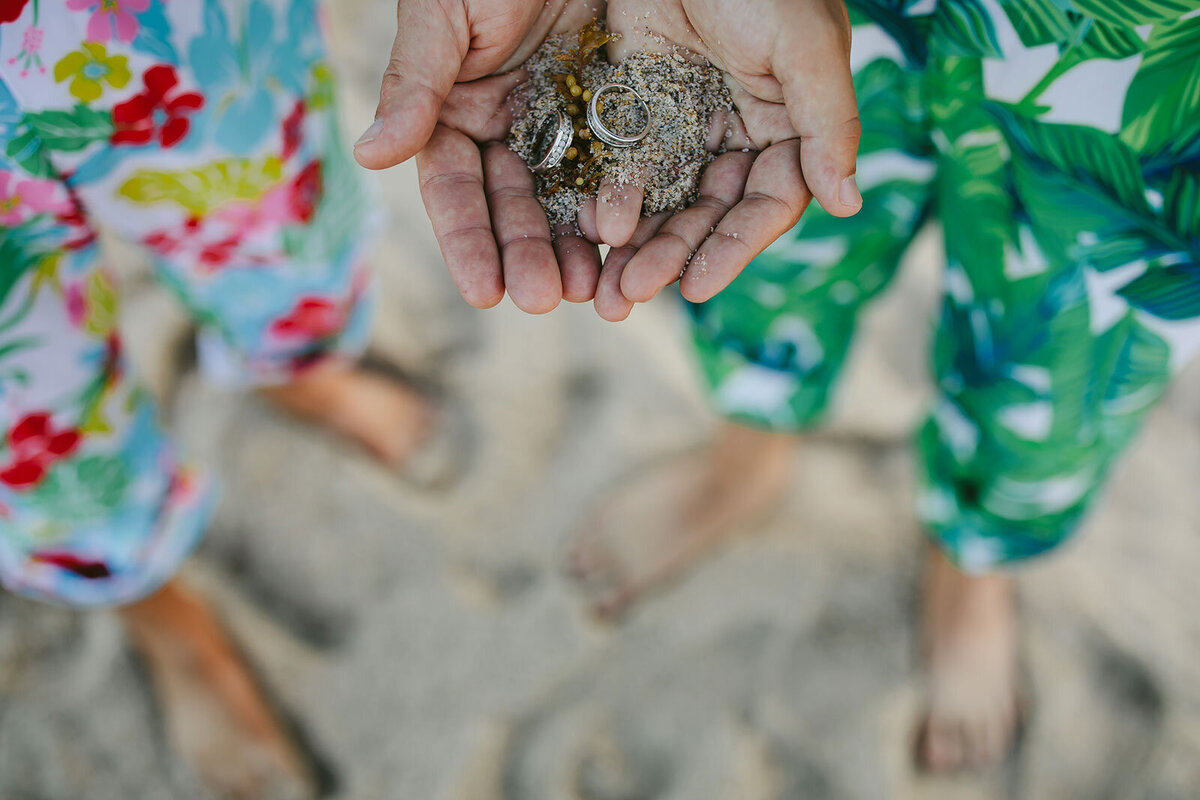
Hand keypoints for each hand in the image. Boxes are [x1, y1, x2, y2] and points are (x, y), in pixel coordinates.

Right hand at [355, 0, 606, 312]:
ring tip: (594, 290)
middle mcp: (504, 127)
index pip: (454, 190)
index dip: (468, 242)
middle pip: (512, 205)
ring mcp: (558, 122)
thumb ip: (414, 86)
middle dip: (527, 255)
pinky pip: (616, 167)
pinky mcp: (609, 111)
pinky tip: (632, 244)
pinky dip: (620, 206)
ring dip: (574, 246)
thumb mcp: (445, 16)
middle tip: (547, 301)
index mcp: (454, 111)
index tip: (484, 293)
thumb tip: (368, 157)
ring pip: (564, 197)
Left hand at [587, 0, 860, 320]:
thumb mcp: (804, 45)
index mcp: (791, 126)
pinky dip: (609, 193)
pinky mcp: (639, 102)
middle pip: (708, 213)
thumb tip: (849, 203)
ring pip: (665, 198)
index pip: (766, 204)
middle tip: (631, 298)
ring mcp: (687, 121)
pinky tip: (589, 226)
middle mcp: (740, 133)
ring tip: (606, 287)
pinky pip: (624, 159)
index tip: (696, 287)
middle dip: (673, 256)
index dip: (733, 248)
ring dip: (638, 244)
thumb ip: (828, 123)